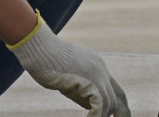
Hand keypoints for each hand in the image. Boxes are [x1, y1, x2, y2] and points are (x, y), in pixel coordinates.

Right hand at [9, 15, 130, 116]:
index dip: (119, 104)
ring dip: (102, 115)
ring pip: (110, 103)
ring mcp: (97, 75)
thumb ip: (80, 88)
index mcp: (97, 65)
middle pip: (118, 97)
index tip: (118, 116)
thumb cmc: (45, 60)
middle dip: (120, 113)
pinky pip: (100, 106)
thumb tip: (88, 105)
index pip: (115, 89)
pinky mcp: (90, 82)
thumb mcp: (68, 75)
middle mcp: (101, 69)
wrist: (39, 48)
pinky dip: (96, 116)